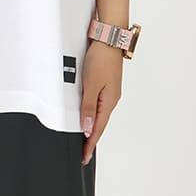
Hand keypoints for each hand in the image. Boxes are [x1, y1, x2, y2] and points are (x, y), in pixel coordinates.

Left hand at [79, 41, 123, 164]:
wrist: (109, 38)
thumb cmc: (101, 58)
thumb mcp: (91, 84)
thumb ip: (88, 107)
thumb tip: (87, 127)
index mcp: (109, 101)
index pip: (98, 128)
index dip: (90, 143)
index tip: (85, 156)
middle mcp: (111, 98)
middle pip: (100, 123)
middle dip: (91, 138)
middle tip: (84, 152)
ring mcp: (110, 91)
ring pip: (100, 114)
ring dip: (93, 127)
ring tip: (85, 139)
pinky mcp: (106, 83)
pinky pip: (99, 104)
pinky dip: (94, 114)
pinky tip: (89, 116)